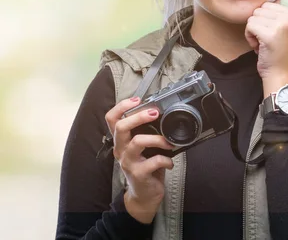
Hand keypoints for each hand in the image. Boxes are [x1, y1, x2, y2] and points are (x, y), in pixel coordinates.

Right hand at [104, 97, 175, 222]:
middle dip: (138, 116)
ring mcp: (128, 162)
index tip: (137, 99)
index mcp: (121, 140)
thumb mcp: (143, 147)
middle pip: (121, 127)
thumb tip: (163, 114)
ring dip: (157, 138)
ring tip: (169, 142)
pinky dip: (165, 159)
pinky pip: (153, 161)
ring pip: (137, 142)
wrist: (144, 195)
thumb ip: (147, 132)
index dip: (121, 106)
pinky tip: (170, 162)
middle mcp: (121, 150)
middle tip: (154, 113)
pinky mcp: (138, 174)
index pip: (112, 119)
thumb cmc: (146, 166)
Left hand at [244, 0, 287, 89]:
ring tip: (263, 44)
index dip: (264, 20)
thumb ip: (278, 13)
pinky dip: (250, 37)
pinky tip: (259, 47)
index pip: (267, 5)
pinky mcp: (270, 34)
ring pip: (252, 18)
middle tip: (266, 40)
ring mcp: (280, 24)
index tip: (271, 34)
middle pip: (258, 10)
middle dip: (257, 25)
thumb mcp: (283, 28)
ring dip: (253, 32)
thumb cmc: (278, 53)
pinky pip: (249, 26)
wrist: (281, 73)